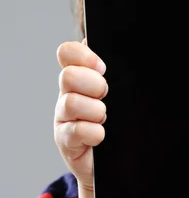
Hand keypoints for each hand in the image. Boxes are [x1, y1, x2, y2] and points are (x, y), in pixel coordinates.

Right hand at [54, 39, 107, 190]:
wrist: (114, 158)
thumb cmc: (116, 120)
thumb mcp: (116, 92)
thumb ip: (106, 70)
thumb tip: (91, 40)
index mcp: (79, 77)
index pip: (67, 53)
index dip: (83, 56)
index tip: (102, 68)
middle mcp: (66, 94)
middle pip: (68, 76)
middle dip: (93, 84)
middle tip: (105, 95)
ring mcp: (63, 118)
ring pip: (70, 103)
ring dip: (94, 110)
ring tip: (104, 118)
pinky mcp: (66, 141)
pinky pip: (75, 131)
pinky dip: (92, 132)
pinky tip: (101, 135)